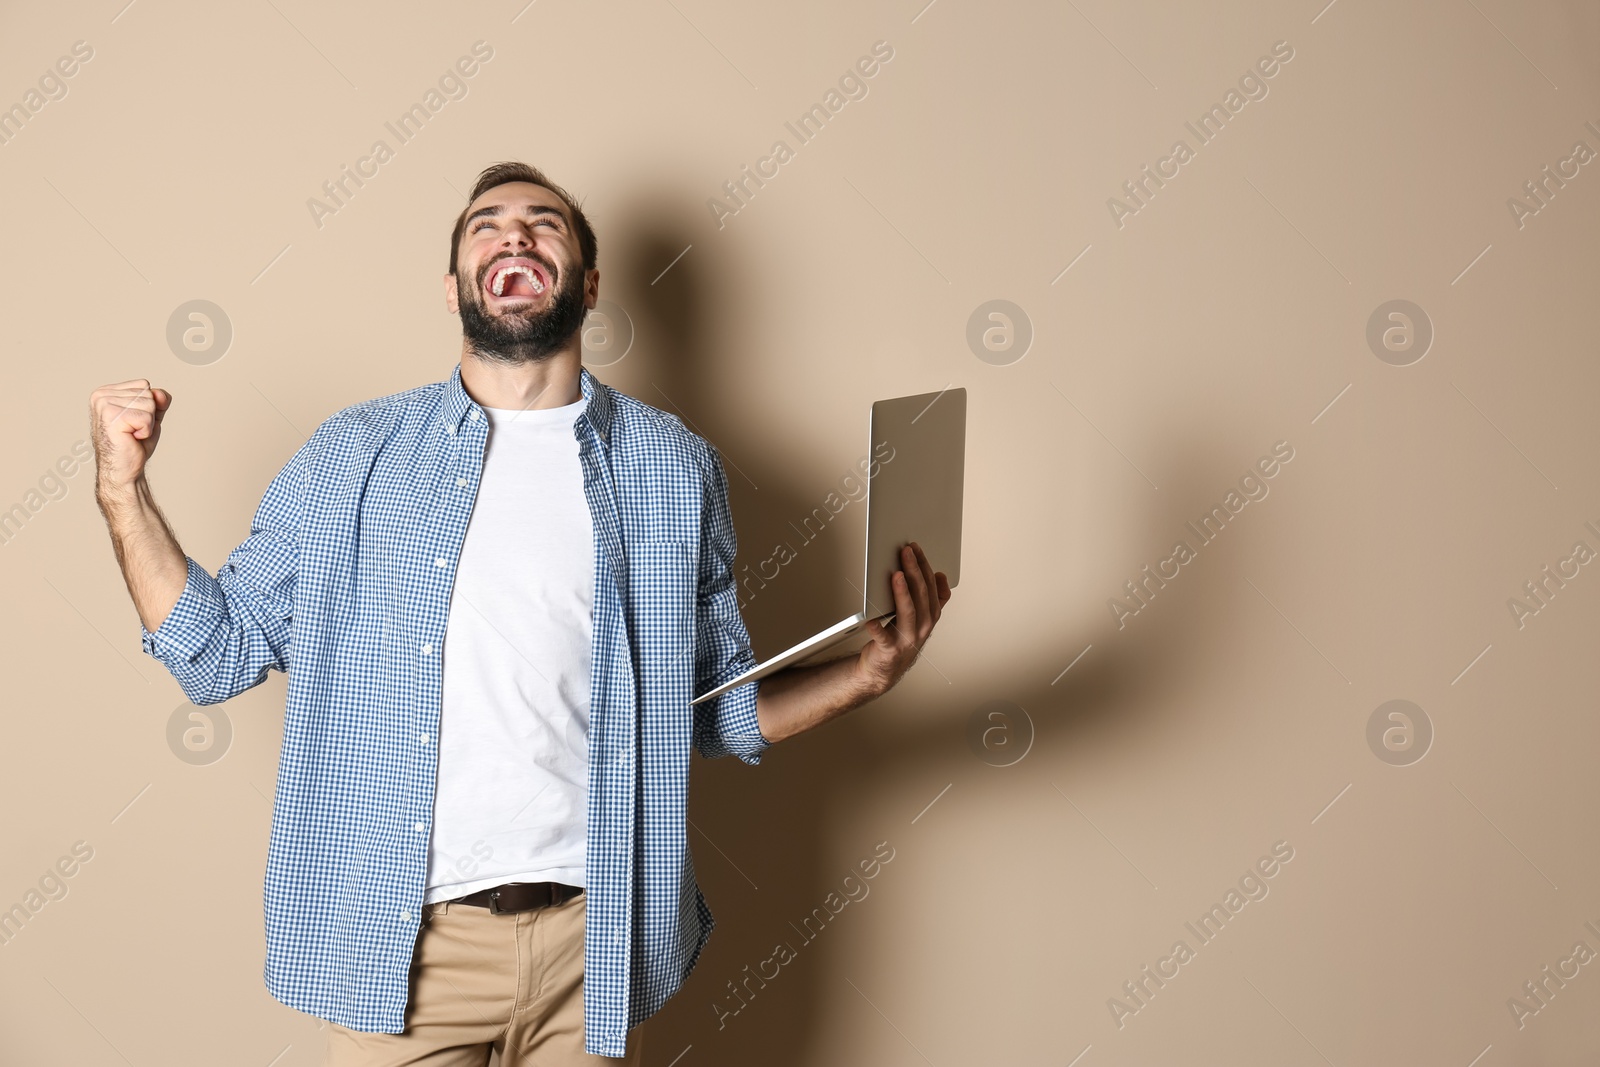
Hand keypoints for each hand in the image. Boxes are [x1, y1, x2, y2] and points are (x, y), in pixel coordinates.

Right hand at [90, 378, 171, 495]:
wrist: (125, 468)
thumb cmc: (135, 443)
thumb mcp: (151, 415)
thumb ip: (159, 400)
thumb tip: (160, 394)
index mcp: (106, 392)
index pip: (144, 385)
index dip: (148, 406)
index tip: (134, 421)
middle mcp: (101, 395)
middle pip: (148, 393)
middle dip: (149, 415)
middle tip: (134, 430)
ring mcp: (104, 405)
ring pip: (149, 404)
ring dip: (148, 424)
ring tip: (132, 434)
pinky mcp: (111, 417)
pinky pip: (146, 418)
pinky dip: (146, 430)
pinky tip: (131, 438)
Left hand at [854, 541, 951, 698]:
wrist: (886, 669)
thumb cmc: (901, 638)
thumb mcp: (920, 617)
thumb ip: (933, 599)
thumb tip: (941, 576)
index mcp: (931, 615)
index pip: (931, 586)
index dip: (924, 565)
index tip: (915, 548)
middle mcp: (923, 626)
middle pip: (921, 594)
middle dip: (914, 570)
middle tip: (906, 552)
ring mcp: (908, 638)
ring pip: (908, 611)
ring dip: (902, 592)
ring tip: (896, 575)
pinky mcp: (890, 649)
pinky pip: (884, 637)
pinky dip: (877, 628)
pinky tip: (870, 620)